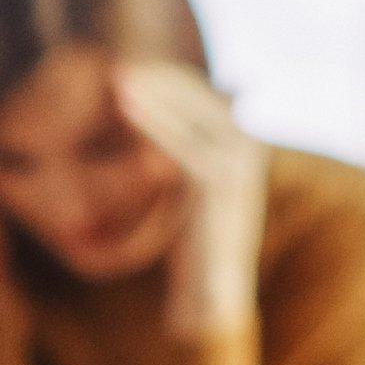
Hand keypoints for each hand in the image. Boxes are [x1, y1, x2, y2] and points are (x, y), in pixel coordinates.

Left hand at [116, 62, 266, 340]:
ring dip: (152, 94)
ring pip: (189, 116)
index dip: (168, 81)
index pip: (205, 97)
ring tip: (116, 77)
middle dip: (158, 80)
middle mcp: (249, 149)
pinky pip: (178, 145)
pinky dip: (150, 123)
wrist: (211, 300)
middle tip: (118, 64)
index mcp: (245, 144)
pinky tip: (123, 108)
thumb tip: (160, 136)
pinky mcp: (218, 186)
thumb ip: (184, 156)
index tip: (129, 70)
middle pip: (198, 98)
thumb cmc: (194, 249)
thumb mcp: (189, 193)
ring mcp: (238, 166)